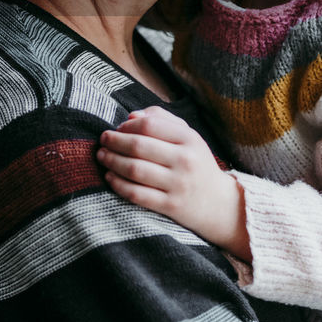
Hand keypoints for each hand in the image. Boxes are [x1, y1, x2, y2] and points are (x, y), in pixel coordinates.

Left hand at [96, 107, 249, 260]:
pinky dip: (118, 184)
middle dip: (114, 141)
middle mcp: (185, 160)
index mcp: (190, 139)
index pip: (150, 125)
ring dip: (112, 161)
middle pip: (139, 146)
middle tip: (103, 140)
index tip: (117, 128)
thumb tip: (131, 116)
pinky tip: (110, 176)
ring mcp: (178, 184)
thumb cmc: (197, 164)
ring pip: (134, 169)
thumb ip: (162, 120)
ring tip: (102, 156)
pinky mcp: (170, 206)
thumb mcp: (188, 137)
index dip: (128, 126)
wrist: (219, 204)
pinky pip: (136, 193)